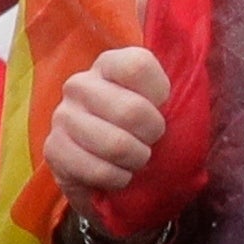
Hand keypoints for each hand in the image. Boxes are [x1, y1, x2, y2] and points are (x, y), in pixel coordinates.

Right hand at [42, 42, 170, 207]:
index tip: (162, 107)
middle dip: (152, 135)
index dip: (159, 93)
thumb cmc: (142, 133)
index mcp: (109, 64)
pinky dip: (117, 179)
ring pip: (115, 144)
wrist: (108, 172)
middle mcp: (80, 84)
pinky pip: (97, 170)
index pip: (138, 66)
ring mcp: (63, 116)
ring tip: (134, 161)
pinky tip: (118, 176)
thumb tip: (190, 103)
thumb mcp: (163, 107)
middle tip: (150, 142)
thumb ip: (175, 95)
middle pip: (130, 109)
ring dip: (135, 161)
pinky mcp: (53, 149)